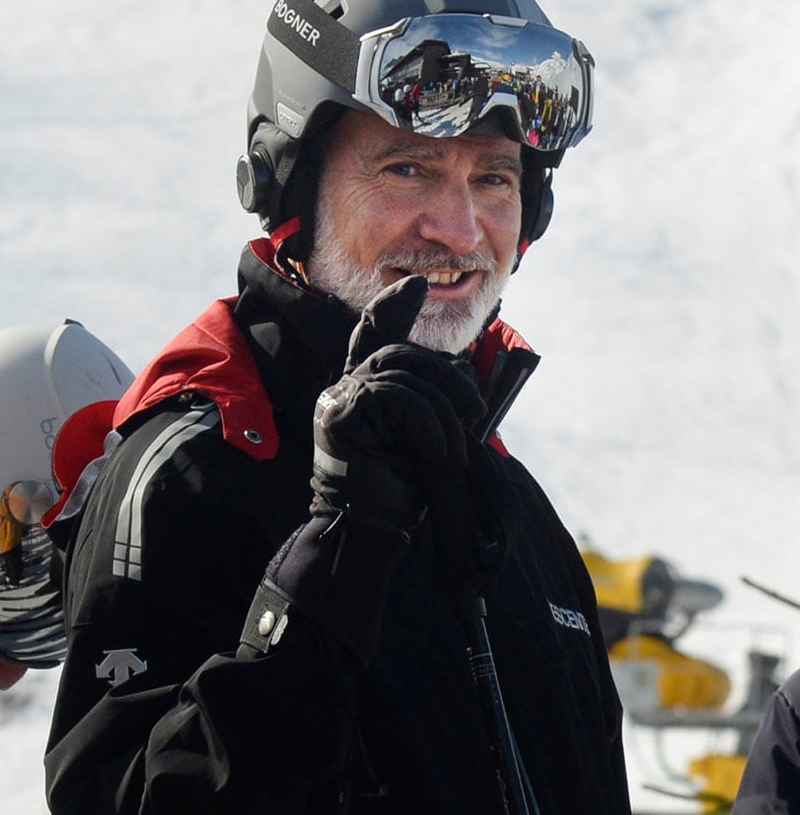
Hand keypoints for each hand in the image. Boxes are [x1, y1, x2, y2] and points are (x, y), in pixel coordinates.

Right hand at [310, 276, 485, 539]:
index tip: (417, 285)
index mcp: (362, 390)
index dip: (392, 307)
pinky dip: (427, 424)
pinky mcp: (340, 415)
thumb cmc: (401, 491)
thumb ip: (433, 402)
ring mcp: (337, 400)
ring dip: (442, 413)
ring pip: (402, 374)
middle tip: (477, 412)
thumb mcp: (427, 437)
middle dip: (447, 379)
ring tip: (453, 452)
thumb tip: (465, 375)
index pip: (372, 334)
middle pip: (401, 354)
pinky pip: (396, 397)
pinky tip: (437, 453)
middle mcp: (343, 388)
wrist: (373, 530)